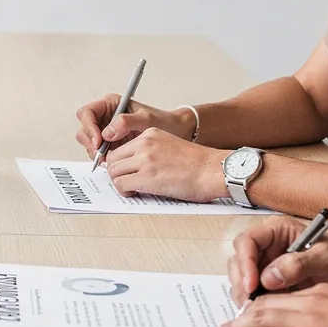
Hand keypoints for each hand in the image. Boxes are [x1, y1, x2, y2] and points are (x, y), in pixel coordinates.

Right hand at [75, 93, 194, 155]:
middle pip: (84, 128)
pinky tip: (114, 161)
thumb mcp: (147, 119)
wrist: (176, 133)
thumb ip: (126, 122)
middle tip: (102, 153)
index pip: (87, 113)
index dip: (89, 126)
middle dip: (90, 142)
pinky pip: (99, 152)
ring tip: (110, 158)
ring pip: (89, 142)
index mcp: (111, 104)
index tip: (98, 140)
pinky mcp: (111, 145)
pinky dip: (102, 158)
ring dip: (96, 152)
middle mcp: (106, 117)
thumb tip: (108, 132)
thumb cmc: (164, 121)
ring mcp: (107, 131)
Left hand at [98, 128, 227, 202]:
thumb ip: (151, 152)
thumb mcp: (170, 146)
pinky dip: (125, 191)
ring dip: (119, 182)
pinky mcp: (147, 177)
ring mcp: (145, 159)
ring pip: (114, 171)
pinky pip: (122, 184)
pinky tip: (135, 192)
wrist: (215, 170)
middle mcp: (145, 143)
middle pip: (112, 159)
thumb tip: (135, 166)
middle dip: (116, 173)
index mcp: (150, 134)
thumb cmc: (199, 164)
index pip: (120, 148)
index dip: (119, 163)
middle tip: (125, 182)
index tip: (124, 171)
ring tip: (132, 188)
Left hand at [214, 284, 327, 326]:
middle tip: (224, 325)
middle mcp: (311, 303)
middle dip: (240, 315)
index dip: (259, 304)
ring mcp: (310, 324)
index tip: (246, 313)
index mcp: (322, 293)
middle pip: (265, 305)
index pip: (281, 296)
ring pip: (261, 320)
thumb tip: (319, 321)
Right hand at [225, 216, 327, 302]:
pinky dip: (255, 305)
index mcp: (278, 231)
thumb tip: (268, 277)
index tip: (252, 284)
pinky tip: (264, 316)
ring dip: (245, 296)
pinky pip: (254, 294)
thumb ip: (299, 264)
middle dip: (242, 283)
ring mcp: (268, 266)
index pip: (248, 242)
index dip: (245, 262)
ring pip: (243, 280)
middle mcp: (269, 247)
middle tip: (250, 304)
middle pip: (239, 261)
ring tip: (257, 312)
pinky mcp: (272, 285)